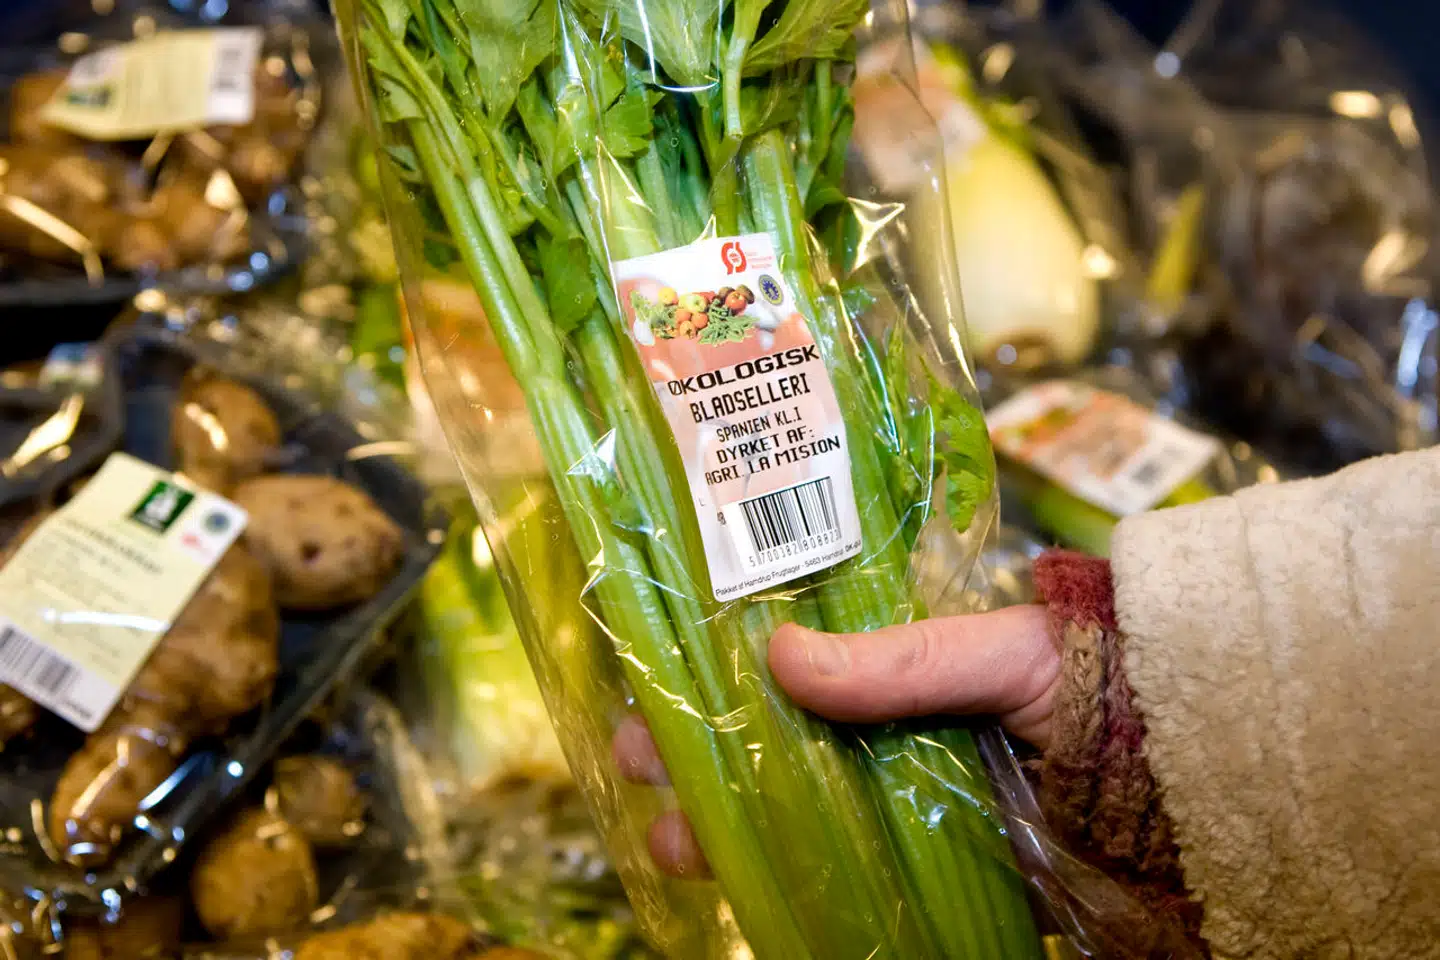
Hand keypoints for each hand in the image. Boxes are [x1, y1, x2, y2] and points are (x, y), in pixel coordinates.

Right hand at [613, 604, 1058, 877]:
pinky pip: (852, 878)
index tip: (653, 690)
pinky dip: (794, 884)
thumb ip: (905, 661)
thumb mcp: (999, 653)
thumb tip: (781, 656)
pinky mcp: (937, 869)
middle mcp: (890, 733)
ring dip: (728, 826)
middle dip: (699, 758)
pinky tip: (742, 889)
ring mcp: (908, 803)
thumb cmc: (1097, 684)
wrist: (1190, 774)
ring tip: (674, 842)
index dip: (715, 678)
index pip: (785, 666)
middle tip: (639, 767)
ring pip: (796, 814)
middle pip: (773, 745)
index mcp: (899, 668)